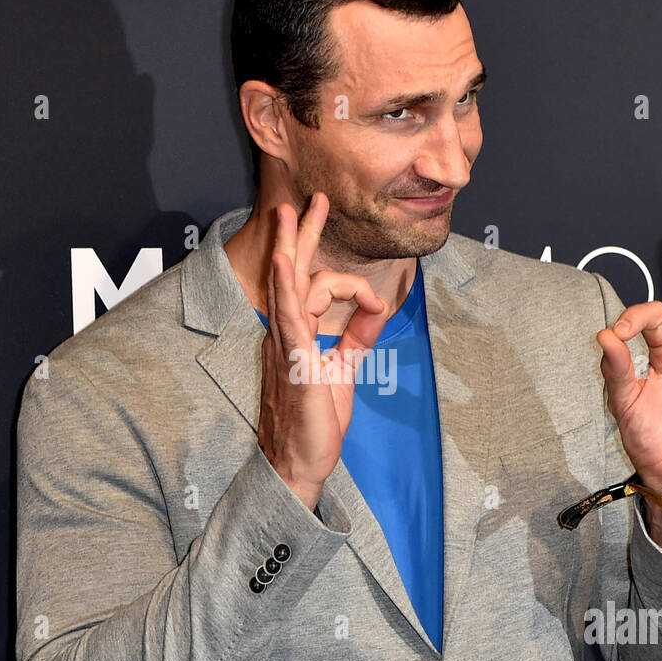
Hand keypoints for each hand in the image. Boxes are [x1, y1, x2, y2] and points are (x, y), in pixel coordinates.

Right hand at [257, 192, 388, 509]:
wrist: (301, 461)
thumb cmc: (316, 420)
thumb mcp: (343, 368)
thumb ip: (357, 335)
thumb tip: (376, 305)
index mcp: (298, 332)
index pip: (313, 285)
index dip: (348, 280)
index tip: (376, 303)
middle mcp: (287, 331)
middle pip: (293, 272)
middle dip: (304, 233)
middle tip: (312, 199)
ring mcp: (286, 343)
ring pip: (289, 285)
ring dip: (293, 245)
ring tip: (292, 211)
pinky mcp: (293, 359)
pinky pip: (287, 316)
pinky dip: (287, 286)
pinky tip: (285, 261)